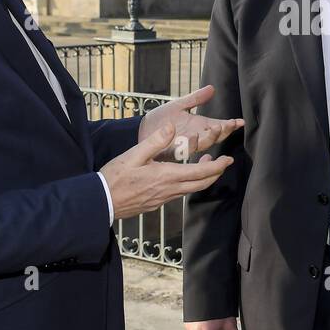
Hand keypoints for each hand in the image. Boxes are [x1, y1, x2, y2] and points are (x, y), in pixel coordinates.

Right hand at [99, 123, 232, 220]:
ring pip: (191, 189)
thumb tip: (173, 127)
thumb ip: (155, 141)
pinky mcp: (156, 203)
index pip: (201, 172)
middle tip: (224, 163)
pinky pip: (179, 193)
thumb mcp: (134, 154)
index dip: (217, 166)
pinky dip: (189, 184)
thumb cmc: (115, 177)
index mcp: (166, 176)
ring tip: (206, 164)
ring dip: (203, 178)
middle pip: (201, 184)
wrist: (101, 202)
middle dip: (216, 173)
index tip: (228, 160)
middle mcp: (169, 190)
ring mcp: (163, 199)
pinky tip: (183, 175)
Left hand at [139, 85, 243, 159]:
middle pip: (213, 137)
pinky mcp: (172, 150)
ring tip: (214, 128)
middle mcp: (195, 137)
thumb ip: (196, 98)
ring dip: (209, 137)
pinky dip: (190, 145)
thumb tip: (212, 88)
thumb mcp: (179, 105)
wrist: (141, 129)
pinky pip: (183, 150)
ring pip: (201, 145)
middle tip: (227, 125)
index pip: (219, 126)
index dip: (230, 125)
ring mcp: (184, 145)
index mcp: (199, 126)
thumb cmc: (161, 118)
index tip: (240, 122)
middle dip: (222, 132)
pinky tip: (194, 137)